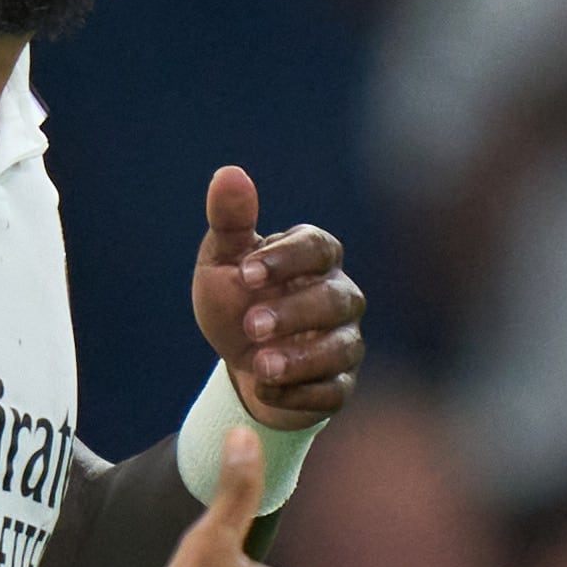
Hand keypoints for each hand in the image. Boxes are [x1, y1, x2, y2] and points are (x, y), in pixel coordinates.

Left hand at [190, 166, 361, 426]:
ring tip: (260, 364)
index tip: (245, 273)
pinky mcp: (339, 383)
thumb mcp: (222, 261)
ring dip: (300, 358)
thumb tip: (229, 173)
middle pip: (334, 299)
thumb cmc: (237, 300)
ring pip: (341, 348)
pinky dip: (301, 394)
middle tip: (251, 325)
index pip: (318, 247)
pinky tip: (266, 390)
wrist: (240, 361)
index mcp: (314, 258)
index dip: (286, 259)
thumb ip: (230, 222)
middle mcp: (339, 296)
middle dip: (293, 313)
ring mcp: (344, 341)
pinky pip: (334, 390)